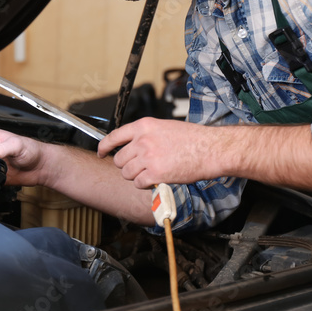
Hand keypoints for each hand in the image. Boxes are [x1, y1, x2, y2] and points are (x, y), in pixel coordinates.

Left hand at [97, 117, 226, 188]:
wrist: (209, 149)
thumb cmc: (192, 138)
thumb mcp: (164, 127)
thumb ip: (146, 134)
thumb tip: (132, 145)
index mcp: (144, 126)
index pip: (114, 136)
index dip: (104, 147)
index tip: (101, 152)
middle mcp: (143, 141)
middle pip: (119, 159)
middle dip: (126, 165)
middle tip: (138, 167)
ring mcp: (148, 158)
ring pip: (127, 173)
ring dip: (135, 176)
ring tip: (149, 172)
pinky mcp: (155, 174)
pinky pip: (138, 183)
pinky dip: (144, 184)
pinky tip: (154, 179)